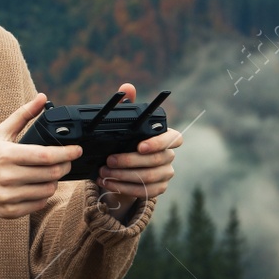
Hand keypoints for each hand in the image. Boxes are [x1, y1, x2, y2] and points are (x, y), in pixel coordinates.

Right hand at [0, 93, 81, 224]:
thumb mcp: (0, 133)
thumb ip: (23, 115)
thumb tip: (42, 97)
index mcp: (7, 155)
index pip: (46, 156)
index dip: (66, 153)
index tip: (77, 149)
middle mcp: (7, 177)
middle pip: (51, 173)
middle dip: (65, 166)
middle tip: (66, 161)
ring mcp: (8, 196)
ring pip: (48, 190)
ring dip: (55, 181)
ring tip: (51, 173)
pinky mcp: (10, 211)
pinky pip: (39, 204)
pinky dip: (44, 195)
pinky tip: (39, 186)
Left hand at [96, 82, 181, 214]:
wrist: (125, 170)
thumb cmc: (127, 143)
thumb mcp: (126, 125)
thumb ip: (128, 106)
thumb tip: (127, 87)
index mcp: (167, 138)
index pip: (174, 139)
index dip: (159, 143)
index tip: (140, 146)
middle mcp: (169, 156)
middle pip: (155, 161)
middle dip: (129, 162)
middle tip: (108, 161)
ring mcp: (166, 174)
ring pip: (147, 178)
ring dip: (123, 176)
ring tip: (104, 173)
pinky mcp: (158, 189)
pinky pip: (143, 191)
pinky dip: (123, 188)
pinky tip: (108, 183)